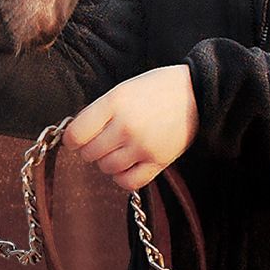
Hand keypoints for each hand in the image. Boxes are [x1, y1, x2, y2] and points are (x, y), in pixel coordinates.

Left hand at [63, 65, 198, 191]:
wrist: (197, 93)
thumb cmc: (157, 88)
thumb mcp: (123, 89)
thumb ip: (99, 111)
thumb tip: (77, 134)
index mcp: (114, 103)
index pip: (76, 134)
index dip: (72, 139)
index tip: (76, 138)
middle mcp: (126, 126)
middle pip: (89, 153)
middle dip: (90, 149)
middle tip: (100, 141)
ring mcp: (142, 146)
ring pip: (106, 168)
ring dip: (106, 162)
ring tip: (117, 149)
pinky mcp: (158, 162)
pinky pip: (128, 182)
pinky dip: (121, 177)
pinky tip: (126, 165)